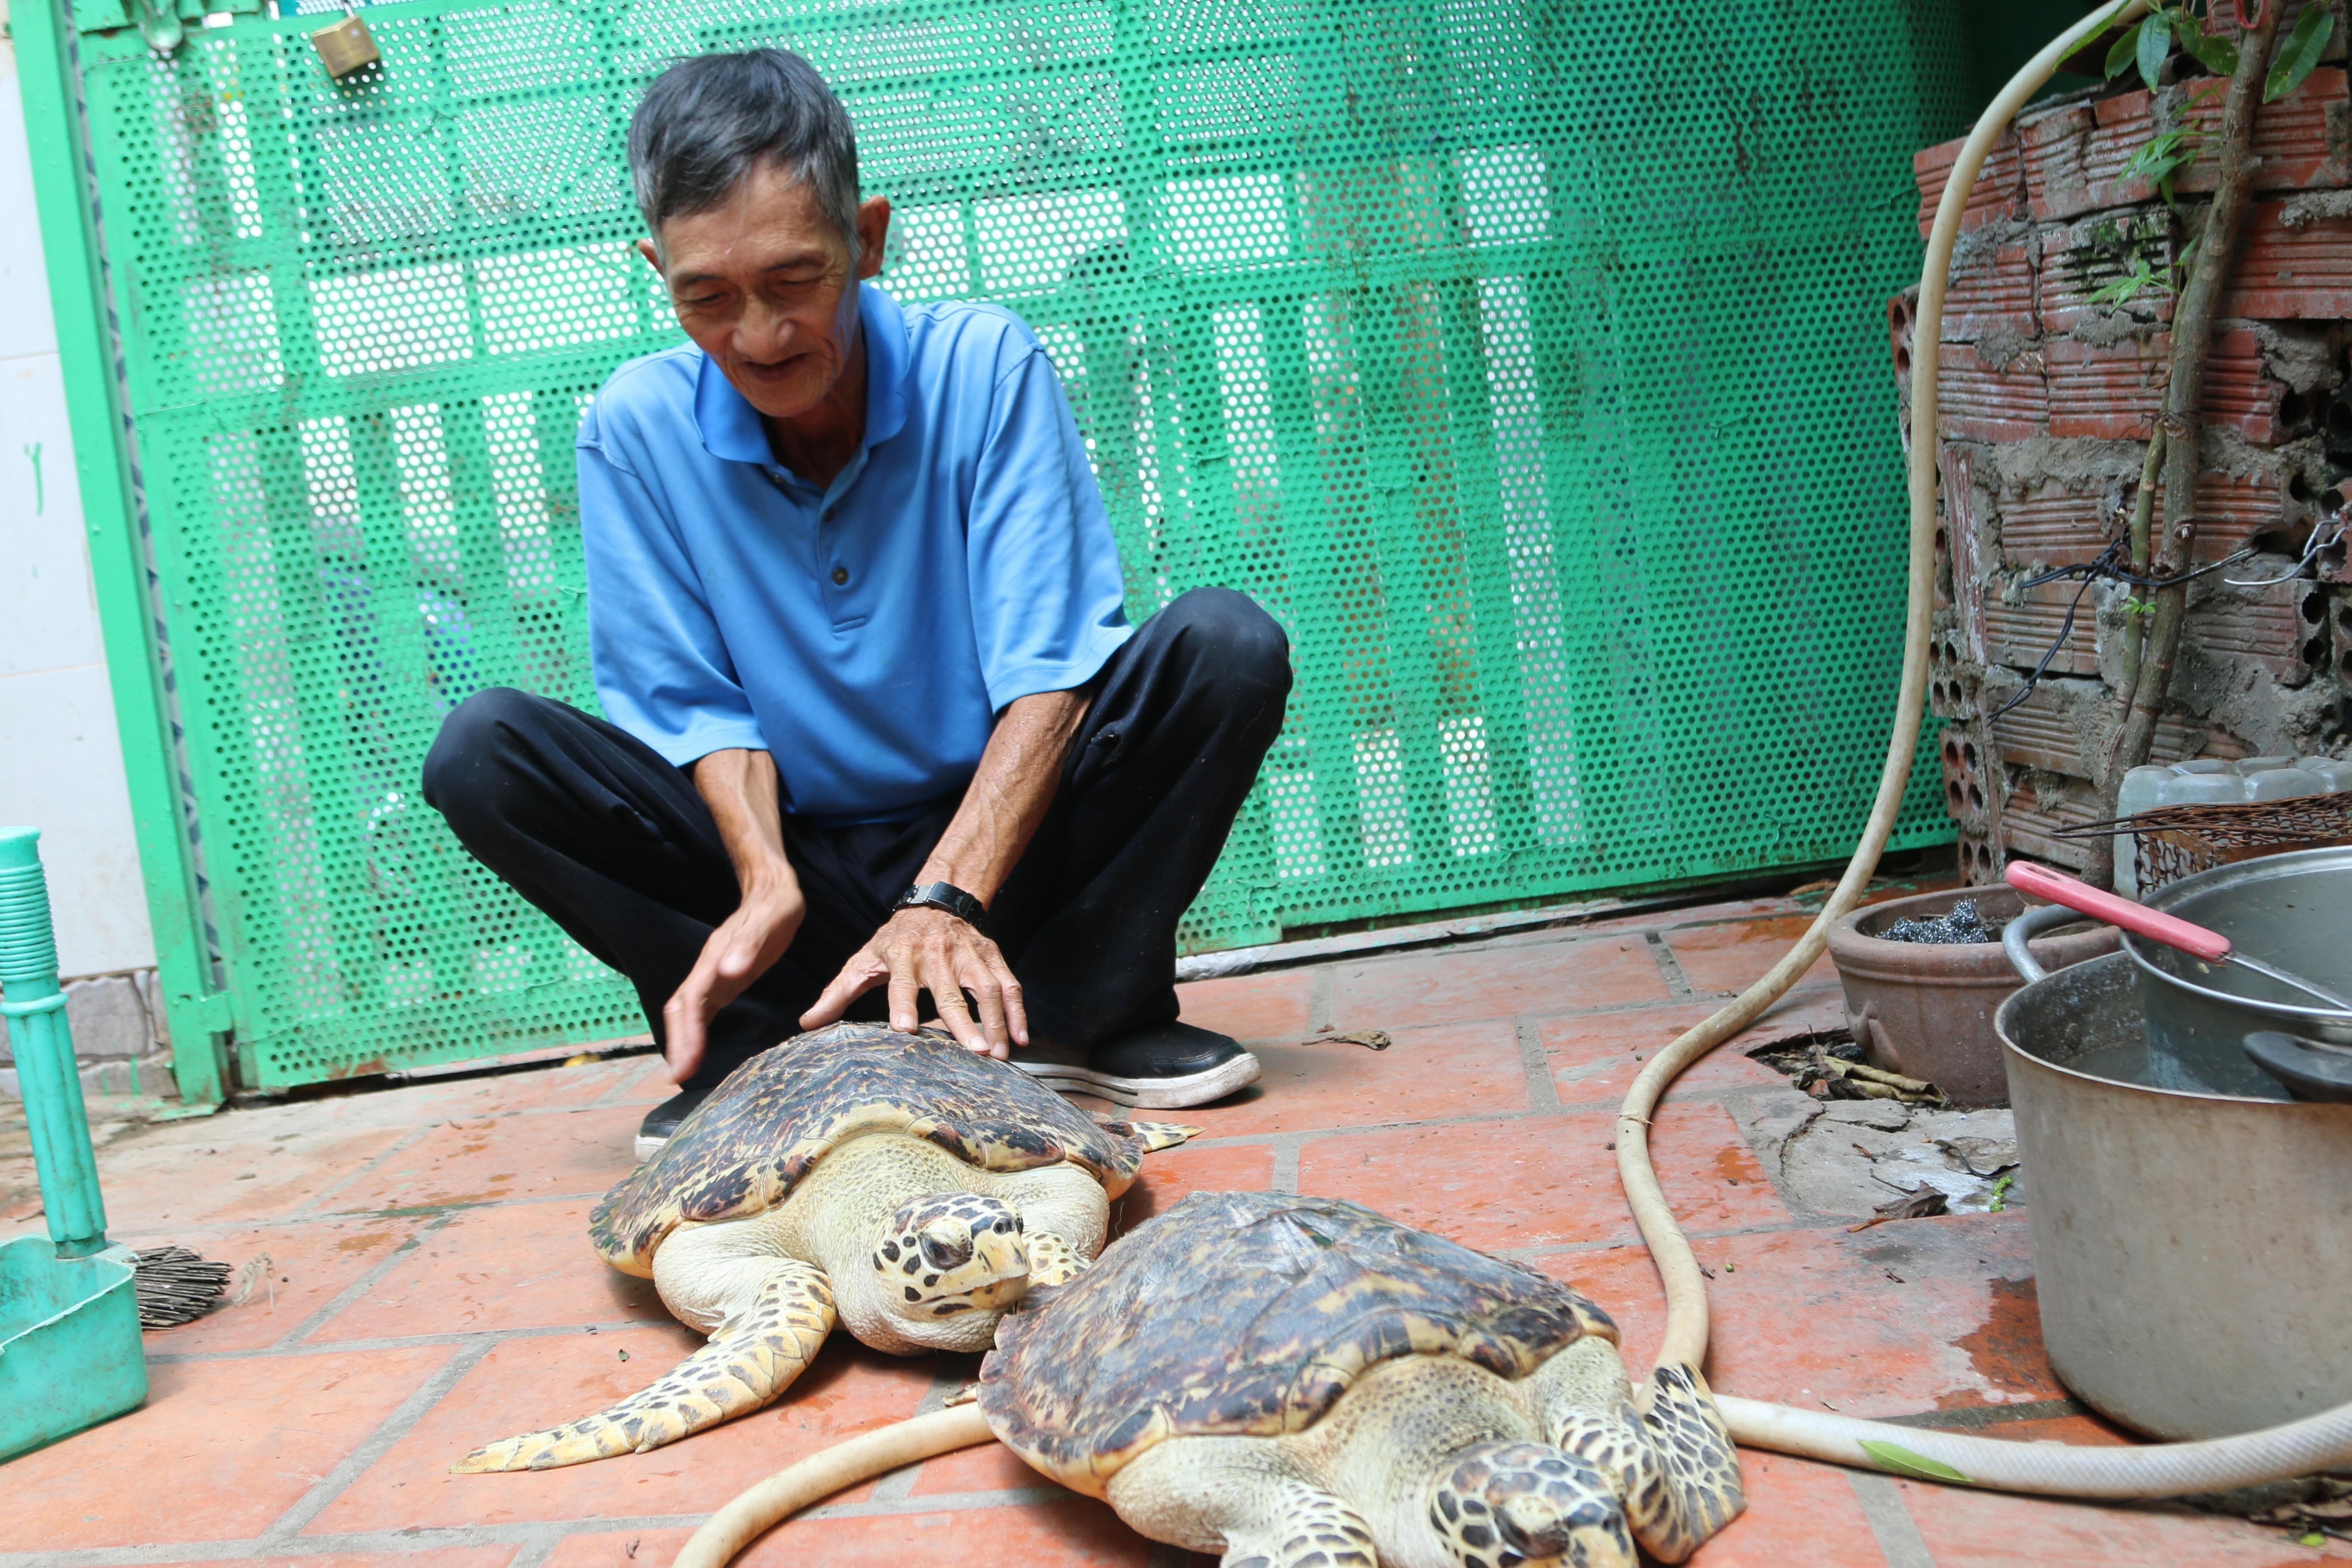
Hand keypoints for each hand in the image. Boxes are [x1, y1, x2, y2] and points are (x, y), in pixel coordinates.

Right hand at [663, 881, 803, 1083]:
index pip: (691, 1000)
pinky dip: (695, 1032)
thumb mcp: (769, 921)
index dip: (685, 1033)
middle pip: (682, 1010)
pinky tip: (695, 1051)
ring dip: (683, 1041)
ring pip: (688, 1012)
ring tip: (681, 1071)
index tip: (682, 1064)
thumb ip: (748, 945)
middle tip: (677, 1076)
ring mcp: (714, 975)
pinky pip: (702, 1011)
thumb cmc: (774, 906)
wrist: (772, 890)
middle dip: (678, 1042)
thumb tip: (728, 971)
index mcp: (716, 958)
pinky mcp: (724, 981)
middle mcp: (709, 969)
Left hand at [800, 906, 1026, 1058]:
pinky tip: (1021, 1037)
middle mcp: (938, 955)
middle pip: (951, 992)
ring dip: (996, 1021)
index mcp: (902, 956)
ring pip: (987, 988)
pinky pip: (1009, 984)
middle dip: (964, 1022)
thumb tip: (807, 1023)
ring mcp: (969, 955)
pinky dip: (1018, 1010)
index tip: (905, 1029)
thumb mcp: (863, 960)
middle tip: (976, 1052)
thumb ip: (837, 993)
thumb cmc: (895, 939)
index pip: (901, 983)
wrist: (935, 901)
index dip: (903, 1004)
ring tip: (999, 1054)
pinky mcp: (991, 956)